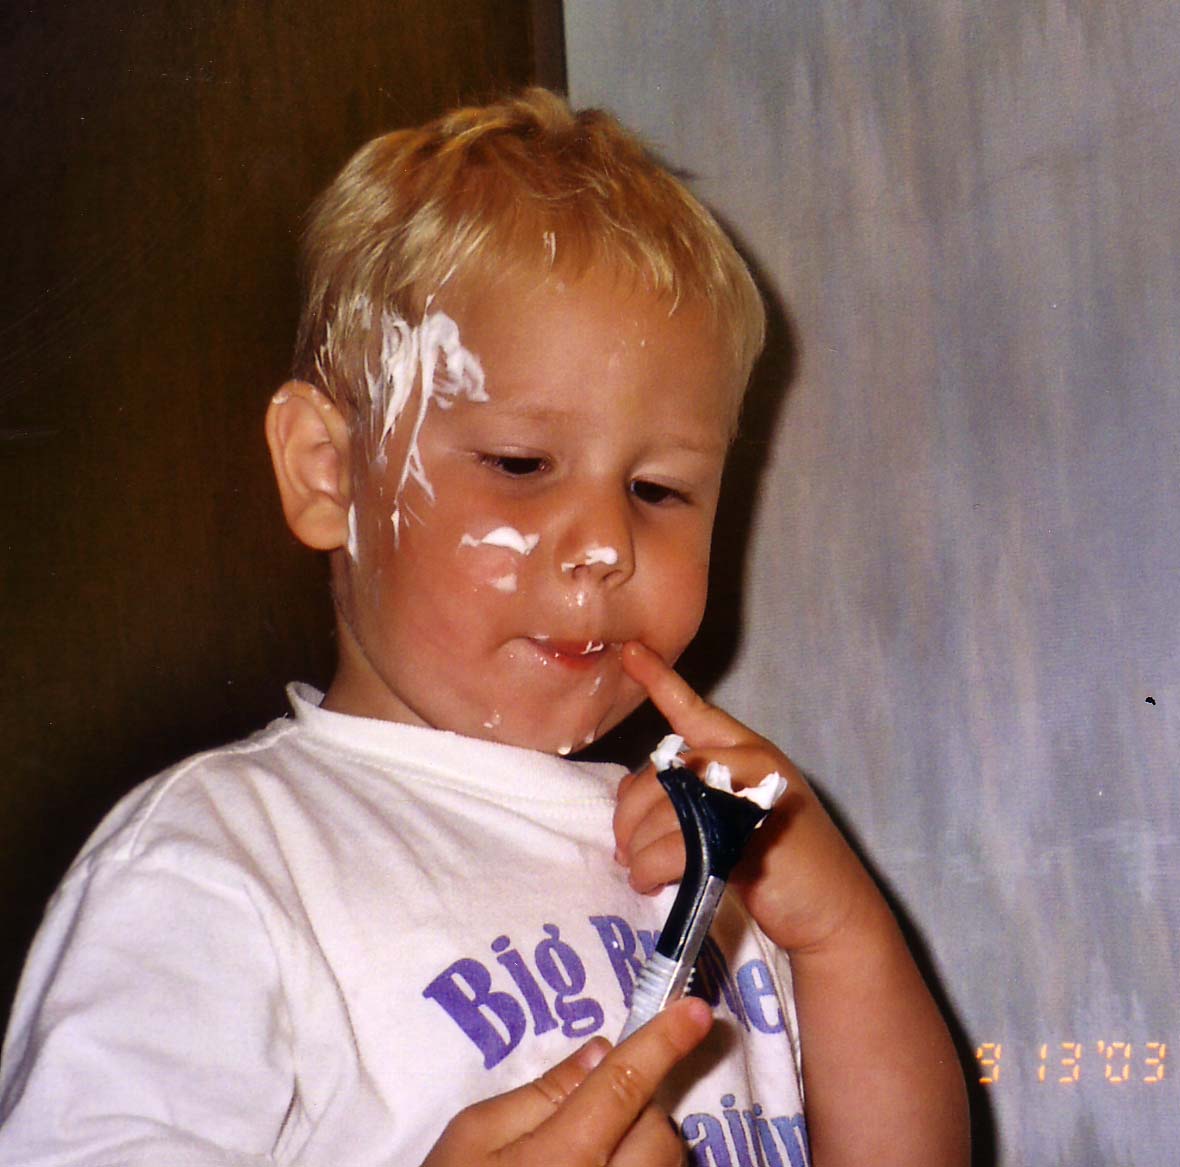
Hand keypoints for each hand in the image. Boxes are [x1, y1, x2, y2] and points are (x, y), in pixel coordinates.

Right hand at [420, 996, 712, 1166]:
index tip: (697, 1011)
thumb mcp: (472, 1138)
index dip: (663, 1042)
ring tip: (593, 1157)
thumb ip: (539, 1093)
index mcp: (562, 1158)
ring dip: (641, 1150)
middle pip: (658, 1132)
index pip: (623, 1085)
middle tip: (594, 1118)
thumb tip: (599, 1053)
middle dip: (638, 1112)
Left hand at [613, 641, 883, 955]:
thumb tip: (632, 793)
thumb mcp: (737, 814)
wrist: (835, 911)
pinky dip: (653, 868)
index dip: (660, 680)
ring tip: (639, 871)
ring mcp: (751, 798)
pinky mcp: (748, 840)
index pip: (695, 709)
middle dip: (630, 814)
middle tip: (623, 849)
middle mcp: (749, 763)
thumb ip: (692, 793)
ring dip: (639, 849)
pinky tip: (652, 882)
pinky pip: (677, 847)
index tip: (630, 652)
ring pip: (665, 811)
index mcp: (747, 750)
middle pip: (662, 772)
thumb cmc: (783, 864)